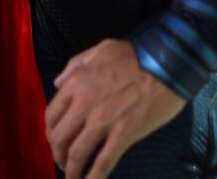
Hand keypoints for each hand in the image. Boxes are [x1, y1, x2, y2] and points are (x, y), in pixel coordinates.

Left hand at [45, 39, 186, 178]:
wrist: (166, 64)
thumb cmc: (135, 55)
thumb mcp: (100, 49)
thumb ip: (75, 64)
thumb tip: (58, 83)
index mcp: (77, 83)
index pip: (52, 114)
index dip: (50, 132)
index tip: (55, 141)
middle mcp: (84, 104)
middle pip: (60, 137)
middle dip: (58, 154)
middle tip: (63, 162)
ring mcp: (103, 121)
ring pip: (77, 153)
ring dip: (71, 170)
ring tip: (73, 178)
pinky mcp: (123, 135)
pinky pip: (103, 162)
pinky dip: (94, 177)